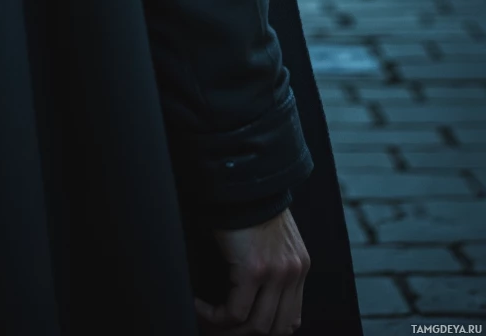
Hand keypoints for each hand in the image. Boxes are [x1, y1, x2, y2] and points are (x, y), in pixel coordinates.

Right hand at [195, 208, 309, 333]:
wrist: (240, 179)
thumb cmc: (248, 203)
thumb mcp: (271, 238)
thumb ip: (273, 265)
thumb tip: (254, 296)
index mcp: (299, 266)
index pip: (291, 319)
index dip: (266, 330)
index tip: (241, 328)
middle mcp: (293, 272)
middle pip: (276, 328)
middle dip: (246, 335)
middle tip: (221, 330)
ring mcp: (276, 273)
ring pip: (255, 325)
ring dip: (228, 329)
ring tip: (208, 321)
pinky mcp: (254, 269)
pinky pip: (234, 311)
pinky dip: (214, 316)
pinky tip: (200, 307)